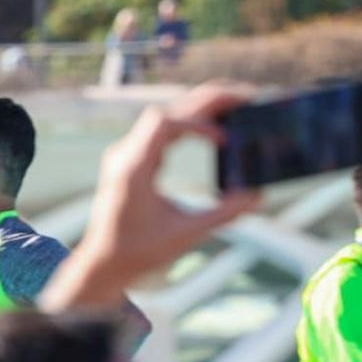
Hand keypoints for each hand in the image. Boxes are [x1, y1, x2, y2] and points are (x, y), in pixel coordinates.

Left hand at [41, 84, 262, 312]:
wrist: (102, 264)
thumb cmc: (138, 252)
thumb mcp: (185, 234)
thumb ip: (223, 214)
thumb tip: (258, 196)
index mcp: (132, 169)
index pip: (163, 123)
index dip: (198, 122)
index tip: (225, 141)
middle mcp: (125, 156)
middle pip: (166, 112)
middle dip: (208, 101)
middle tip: (248, 96)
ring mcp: (126, 156)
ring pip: (164, 118)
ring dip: (199, 110)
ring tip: (238, 105)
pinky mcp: (132, 162)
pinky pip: (160, 132)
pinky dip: (189, 125)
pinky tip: (215, 130)